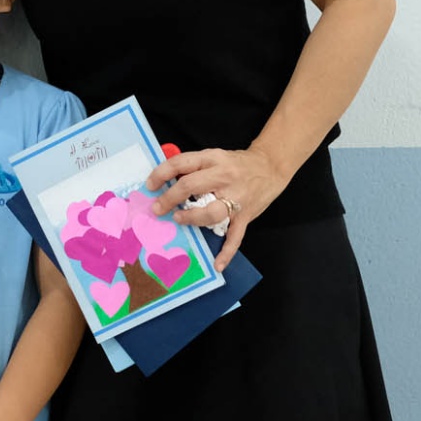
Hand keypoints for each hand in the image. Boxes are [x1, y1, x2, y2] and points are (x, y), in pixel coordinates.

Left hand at [145, 145, 288, 269]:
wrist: (270, 167)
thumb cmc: (237, 163)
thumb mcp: (214, 156)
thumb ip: (194, 167)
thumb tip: (165, 181)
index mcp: (212, 159)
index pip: (181, 163)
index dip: (162, 174)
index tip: (150, 185)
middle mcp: (223, 177)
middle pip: (191, 186)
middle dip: (170, 199)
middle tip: (158, 209)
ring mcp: (236, 198)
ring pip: (211, 212)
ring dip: (192, 219)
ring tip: (179, 219)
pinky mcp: (245, 216)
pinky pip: (235, 236)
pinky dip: (226, 252)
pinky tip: (217, 264)